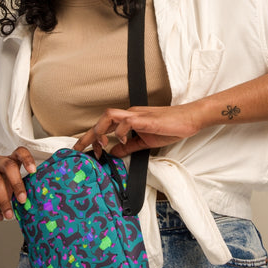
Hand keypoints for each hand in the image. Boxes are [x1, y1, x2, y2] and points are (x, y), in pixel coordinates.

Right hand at [0, 146, 35, 221]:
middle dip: (17, 184)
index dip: (27, 159)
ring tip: (9, 215)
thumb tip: (33, 203)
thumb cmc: (2, 182)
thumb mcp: (13, 181)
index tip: (33, 171)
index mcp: (11, 159)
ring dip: (4, 200)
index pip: (20, 152)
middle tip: (23, 200)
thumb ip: (22, 187)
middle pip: (8, 166)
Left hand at [73, 104, 201, 157]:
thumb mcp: (145, 141)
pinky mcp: (147, 119)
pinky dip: (121, 132)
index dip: (91, 137)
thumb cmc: (171, 127)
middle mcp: (130, 114)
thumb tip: (113, 152)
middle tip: (77, 149)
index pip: (105, 126)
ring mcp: (138, 116)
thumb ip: (129, 146)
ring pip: (110, 116)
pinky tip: (122, 141)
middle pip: (102, 119)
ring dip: (100, 130)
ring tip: (98, 145)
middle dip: (87, 135)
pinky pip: (128, 122)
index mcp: (129, 119)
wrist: (189, 119)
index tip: (84, 151)